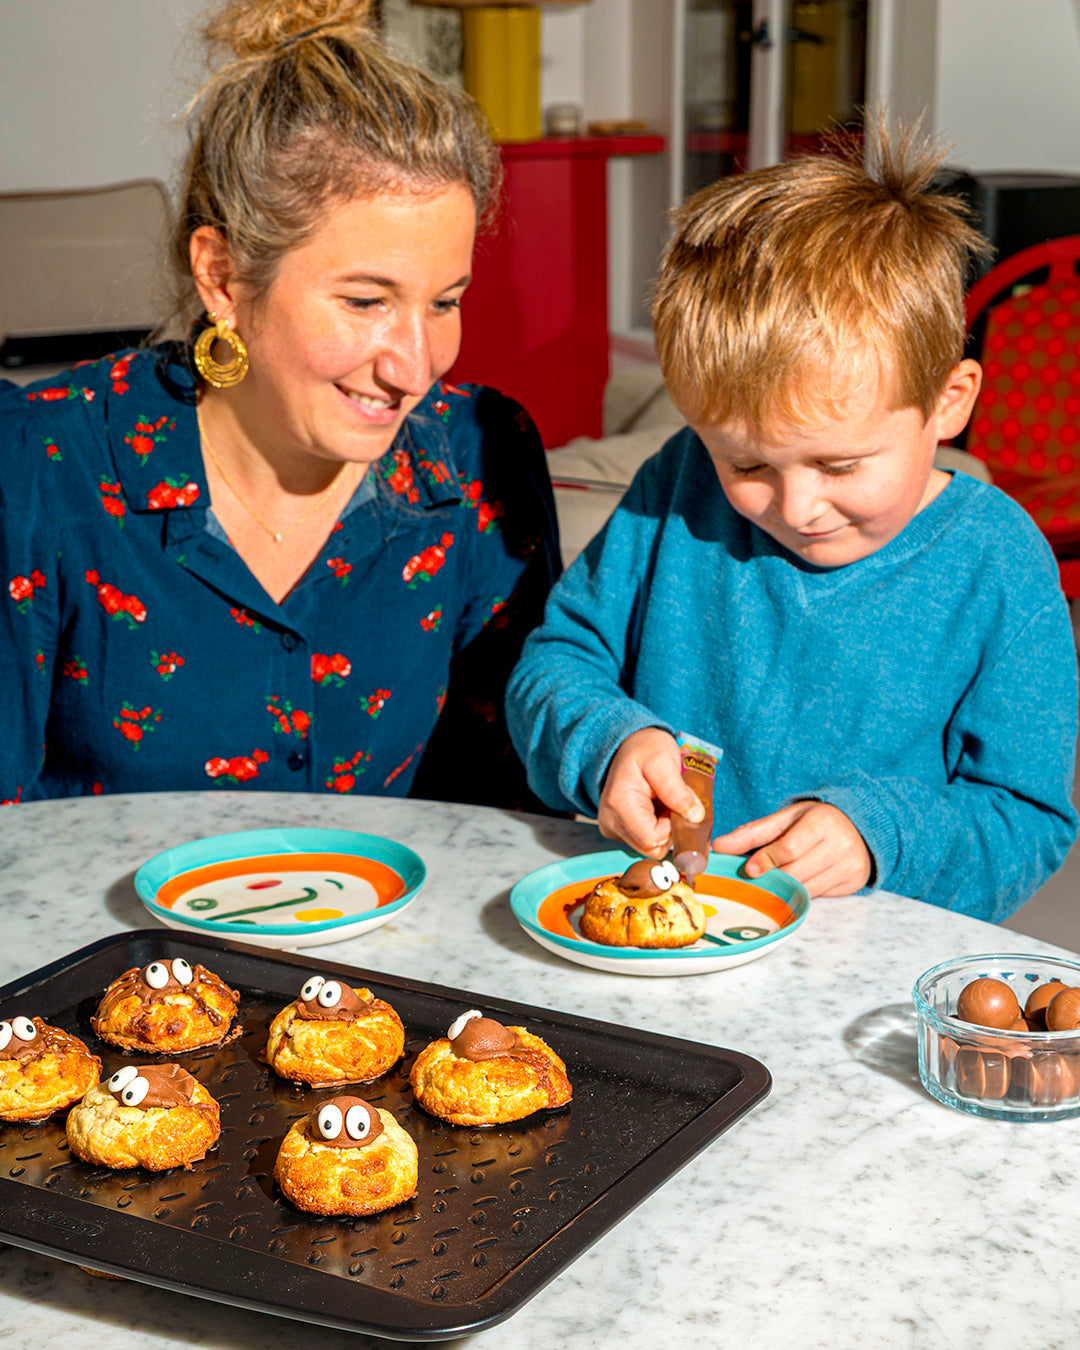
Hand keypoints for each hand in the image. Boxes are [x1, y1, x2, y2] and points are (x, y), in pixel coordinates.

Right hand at [598, 727, 705, 858]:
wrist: (629, 745)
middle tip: (672, 804)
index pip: (652, 839)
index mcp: (619, 804)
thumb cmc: (646, 748)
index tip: (676, 806)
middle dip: (670, 830)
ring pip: (650, 847)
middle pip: (651, 847)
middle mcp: (610, 821)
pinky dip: (656, 828)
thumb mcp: (664, 760)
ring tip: (664, 804)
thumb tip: (695, 817)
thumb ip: (677, 790)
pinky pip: (644, 841)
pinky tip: (655, 809)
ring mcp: (611, 827)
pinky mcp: (616, 830)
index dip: (672, 828)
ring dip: (665, 829)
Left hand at [711, 801, 871, 897]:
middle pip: (796, 873)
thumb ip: (751, 833)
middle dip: (773, 878)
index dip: (767, 860)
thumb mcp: (784, 819)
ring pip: (807, 889)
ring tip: (775, 880)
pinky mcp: (855, 883)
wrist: (859, 824)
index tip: (750, 869)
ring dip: (786, 888)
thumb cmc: (813, 821)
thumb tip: (718, 846)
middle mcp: (840, 845)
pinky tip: (800, 881)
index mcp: (822, 822)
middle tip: (756, 879)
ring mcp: (850, 866)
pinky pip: (820, 896)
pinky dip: (804, 892)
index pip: (790, 848)